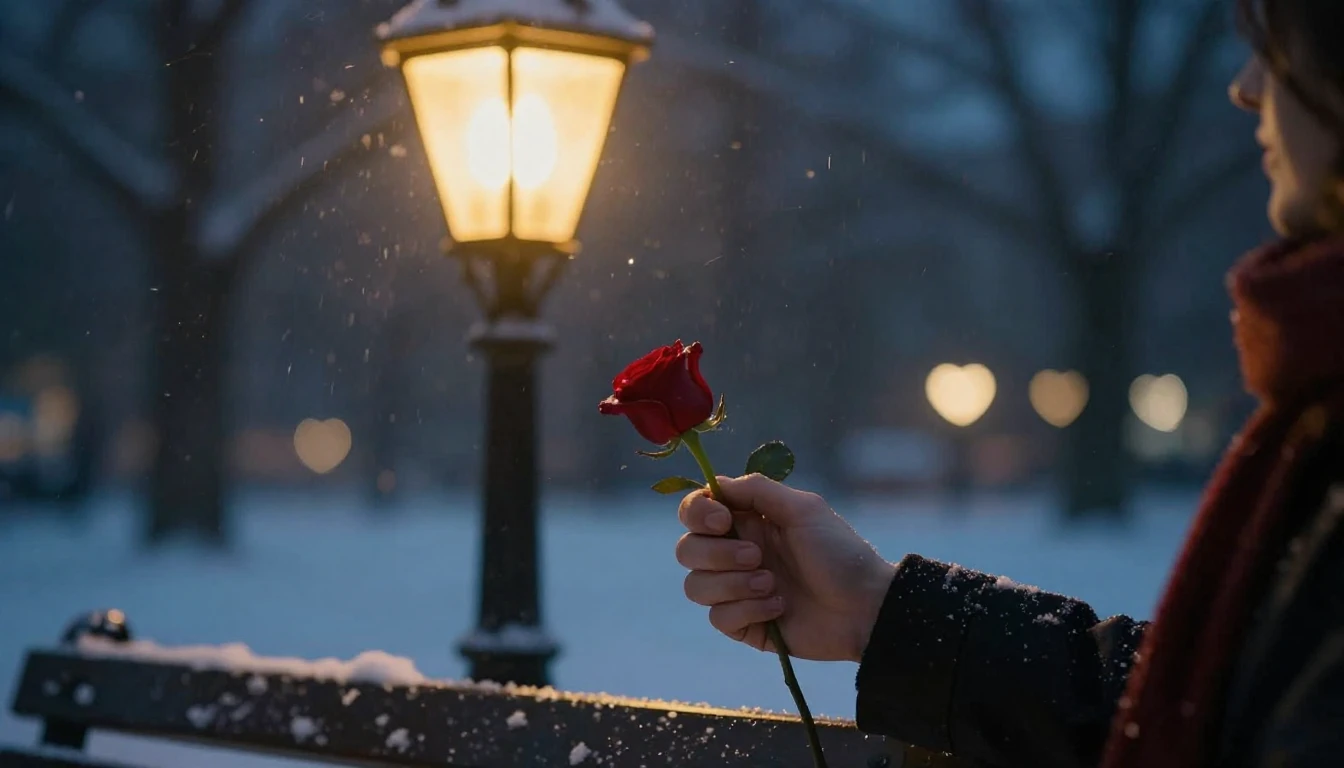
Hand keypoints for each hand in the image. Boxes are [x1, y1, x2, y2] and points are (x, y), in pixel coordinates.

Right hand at [676, 474, 895, 662]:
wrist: (865, 607)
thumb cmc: (840, 553)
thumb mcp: (804, 509)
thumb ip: (757, 489)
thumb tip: (714, 485)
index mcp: (747, 522)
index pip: (694, 512)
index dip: (697, 514)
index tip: (722, 521)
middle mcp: (735, 554)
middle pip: (686, 550)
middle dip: (717, 554)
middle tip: (757, 556)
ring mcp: (737, 591)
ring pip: (696, 586)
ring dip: (733, 584)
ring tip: (772, 584)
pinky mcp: (744, 624)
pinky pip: (718, 618)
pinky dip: (748, 610)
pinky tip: (779, 607)